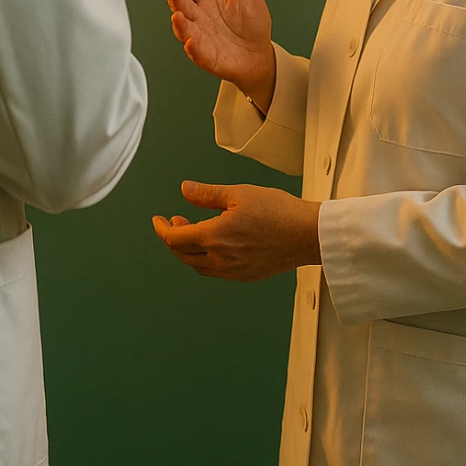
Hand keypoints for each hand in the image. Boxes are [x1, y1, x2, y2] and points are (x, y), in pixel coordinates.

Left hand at [152, 181, 321, 281]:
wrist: (306, 235)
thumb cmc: (277, 211)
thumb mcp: (238, 193)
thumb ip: (207, 195)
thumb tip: (184, 190)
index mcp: (215, 237)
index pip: (175, 239)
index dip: (162, 229)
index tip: (158, 220)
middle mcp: (220, 259)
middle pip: (183, 255)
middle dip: (173, 238)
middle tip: (173, 221)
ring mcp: (233, 271)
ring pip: (198, 266)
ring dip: (188, 250)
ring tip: (192, 229)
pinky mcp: (245, 276)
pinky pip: (215, 271)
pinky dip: (204, 258)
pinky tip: (212, 244)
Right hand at [165, 0, 274, 107]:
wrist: (260, 55)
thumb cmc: (252, 24)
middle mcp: (199, 17)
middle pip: (183, 6)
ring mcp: (201, 37)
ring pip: (185, 29)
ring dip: (180, 23)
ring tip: (177, 15)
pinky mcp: (208, 57)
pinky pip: (198, 53)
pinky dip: (194, 48)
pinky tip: (192, 41)